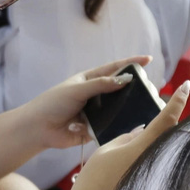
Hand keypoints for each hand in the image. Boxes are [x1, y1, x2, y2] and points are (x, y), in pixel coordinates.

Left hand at [17, 57, 152, 150]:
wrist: (38, 128)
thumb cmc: (53, 103)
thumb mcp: (78, 89)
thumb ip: (101, 84)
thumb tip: (126, 78)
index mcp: (89, 80)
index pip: (114, 68)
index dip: (131, 63)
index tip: (148, 59)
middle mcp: (95, 95)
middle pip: (119, 89)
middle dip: (134, 88)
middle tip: (151, 88)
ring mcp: (96, 113)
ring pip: (117, 109)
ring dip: (128, 109)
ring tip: (145, 107)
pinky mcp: (95, 129)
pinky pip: (111, 127)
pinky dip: (118, 126)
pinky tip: (130, 125)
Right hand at [65, 80, 189, 189]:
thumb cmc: (94, 179)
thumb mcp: (106, 151)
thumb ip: (125, 137)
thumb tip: (140, 131)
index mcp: (143, 147)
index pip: (166, 119)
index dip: (177, 100)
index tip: (185, 86)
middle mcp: (154, 159)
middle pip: (171, 132)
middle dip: (175, 115)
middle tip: (177, 98)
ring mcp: (155, 173)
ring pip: (167, 145)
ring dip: (167, 133)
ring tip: (163, 119)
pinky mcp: (151, 183)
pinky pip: (160, 159)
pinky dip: (160, 148)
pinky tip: (151, 144)